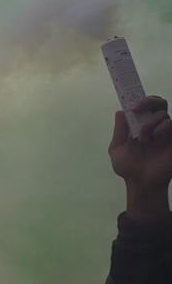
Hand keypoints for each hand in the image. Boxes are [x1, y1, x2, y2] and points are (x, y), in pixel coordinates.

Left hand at [112, 99, 171, 219]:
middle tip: (138, 108)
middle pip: (160, 104)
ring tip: (143, 138)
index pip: (146, 107)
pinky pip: (171, 125)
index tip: (132, 102)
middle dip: (150, 101)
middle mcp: (155, 126)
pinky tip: (153, 140)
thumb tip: (120, 111)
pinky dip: (161, 129)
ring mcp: (166, 133)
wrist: (141, 183)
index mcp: (141, 126)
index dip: (141, 100)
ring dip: (150, 123)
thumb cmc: (129, 167)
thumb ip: (120, 130)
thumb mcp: (117, 148)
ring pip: (163, 115)